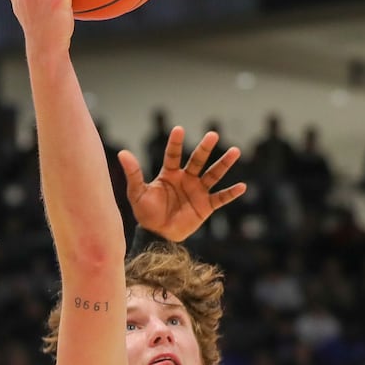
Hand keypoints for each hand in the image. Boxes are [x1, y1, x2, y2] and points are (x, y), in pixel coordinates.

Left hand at [118, 126, 246, 241]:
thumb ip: (133, 173)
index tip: (179, 129)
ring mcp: (198, 191)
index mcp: (170, 174)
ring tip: (235, 151)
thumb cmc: (146, 214)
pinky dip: (231, 193)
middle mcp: (186, 179)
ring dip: (224, 164)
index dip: (176, 143)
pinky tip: (242, 186)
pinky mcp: (206, 206)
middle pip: (198, 160)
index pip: (174, 155)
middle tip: (213, 134)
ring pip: (213, 174)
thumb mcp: (137, 193)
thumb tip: (122, 152)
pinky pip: (221, 198)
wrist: (157, 235)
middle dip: (205, 148)